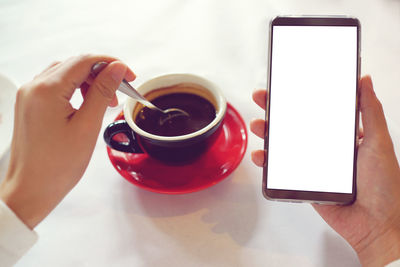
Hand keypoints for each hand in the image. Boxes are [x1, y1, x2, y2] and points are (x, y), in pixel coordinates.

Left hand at [0, 54, 134, 228]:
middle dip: (101, 74)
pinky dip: (75, 90)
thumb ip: (102, 92)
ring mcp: (29, 96)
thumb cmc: (57, 166)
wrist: (30, 190)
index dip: (111, 64)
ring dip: (89, 82)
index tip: (129, 75)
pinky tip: (87, 105)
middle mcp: (33, 88)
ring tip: (105, 102)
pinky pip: (55, 87)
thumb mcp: (87, 126)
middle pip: (74, 65)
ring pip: (65, 74)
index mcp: (47, 90)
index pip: (85, 61)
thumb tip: (117, 68)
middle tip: (121, 92)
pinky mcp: (30, 106)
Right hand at [250, 76, 399, 265]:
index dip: (299, 96)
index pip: (316, 110)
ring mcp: (312, 165)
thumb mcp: (379, 141)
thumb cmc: (384, 186)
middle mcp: (325, 148)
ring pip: (283, 145)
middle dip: (275, 110)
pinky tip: (261, 155)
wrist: (375, 224)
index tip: (286, 84)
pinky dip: (267, 162)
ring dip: (267, 133)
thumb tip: (365, 80)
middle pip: (294, 125)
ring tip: (259, 125)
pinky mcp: (303, 182)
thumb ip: (371, 111)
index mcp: (342, 135)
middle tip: (263, 98)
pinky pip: (280, 169)